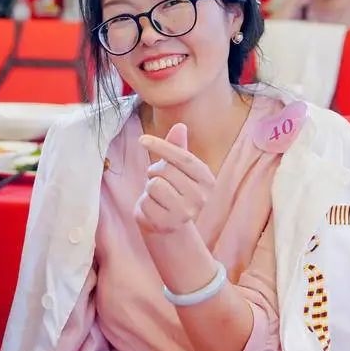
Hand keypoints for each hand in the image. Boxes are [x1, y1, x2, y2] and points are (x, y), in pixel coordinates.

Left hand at [134, 123, 215, 239]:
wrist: (167, 224)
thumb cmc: (171, 188)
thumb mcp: (175, 167)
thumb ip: (177, 147)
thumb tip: (180, 126)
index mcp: (207, 179)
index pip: (184, 158)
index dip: (162, 146)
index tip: (142, 139)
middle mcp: (201, 197)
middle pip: (165, 170)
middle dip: (154, 171)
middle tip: (158, 180)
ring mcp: (186, 212)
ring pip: (155, 185)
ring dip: (149, 188)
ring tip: (157, 195)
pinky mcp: (168, 224)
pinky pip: (146, 202)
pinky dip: (144, 203)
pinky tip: (154, 209)